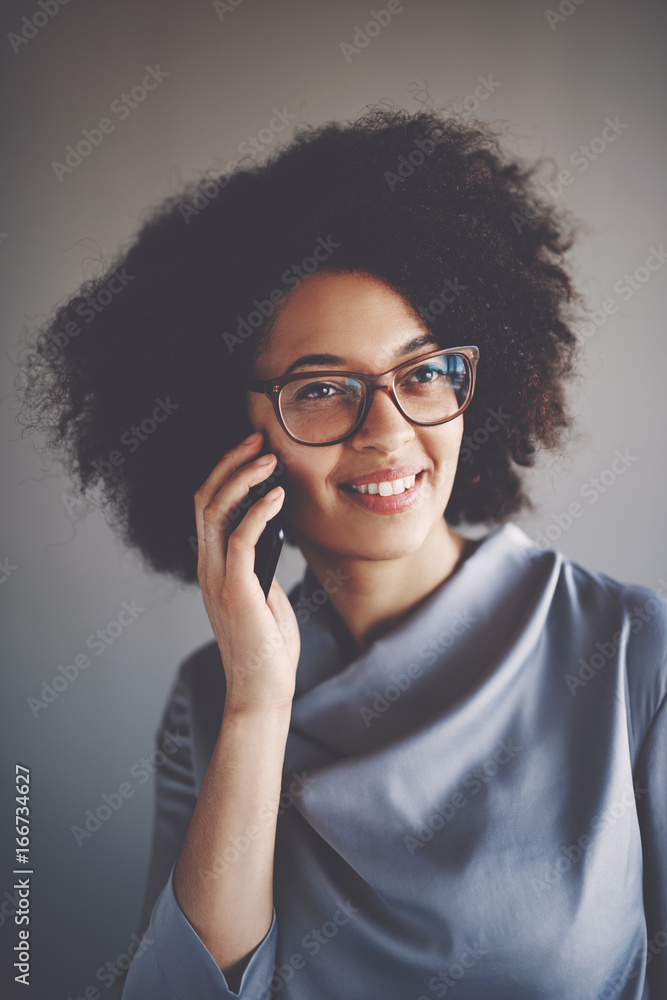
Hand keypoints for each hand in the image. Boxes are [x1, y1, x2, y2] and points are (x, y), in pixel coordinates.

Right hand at [193, 432, 299, 714]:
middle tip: (258, 440)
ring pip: (216, 511)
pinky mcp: (236, 590)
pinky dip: (258, 511)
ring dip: (242, 479)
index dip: (226, 472)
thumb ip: (260, 564)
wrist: (262, 691)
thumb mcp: (264, 594)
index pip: (207, 505)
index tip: (253, 450)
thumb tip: (273, 531)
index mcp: (213, 566)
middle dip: (230, 463)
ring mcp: (218, 578)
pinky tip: (278, 496)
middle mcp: (208, 567)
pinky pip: (241, 539)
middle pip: (205, 498)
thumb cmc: (268, 646)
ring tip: (269, 458)